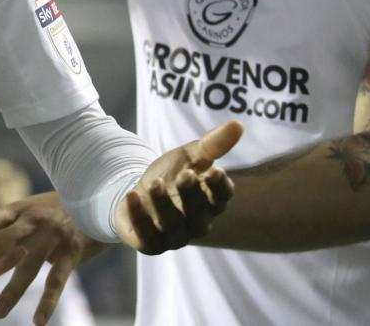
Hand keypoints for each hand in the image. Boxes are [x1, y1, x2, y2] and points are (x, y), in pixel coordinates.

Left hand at [0, 192, 103, 323]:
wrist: (101, 201)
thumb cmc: (59, 211)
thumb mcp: (32, 217)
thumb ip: (11, 243)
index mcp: (21, 211)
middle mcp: (34, 223)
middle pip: (1, 242)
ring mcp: (52, 238)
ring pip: (27, 267)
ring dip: (11, 291)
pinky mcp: (71, 253)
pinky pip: (56, 281)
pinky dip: (47, 302)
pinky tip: (38, 321)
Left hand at [116, 120, 241, 253]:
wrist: (135, 193)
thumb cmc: (169, 175)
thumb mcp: (188, 156)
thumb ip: (211, 145)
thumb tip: (238, 124)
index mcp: (210, 202)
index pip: (222, 197)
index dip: (219, 187)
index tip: (213, 170)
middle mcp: (196, 223)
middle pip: (200, 213)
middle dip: (192, 194)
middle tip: (185, 174)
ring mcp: (174, 236)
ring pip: (174, 226)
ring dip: (164, 205)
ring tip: (155, 183)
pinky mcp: (150, 244)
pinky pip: (147, 236)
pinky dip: (139, 216)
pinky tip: (131, 196)